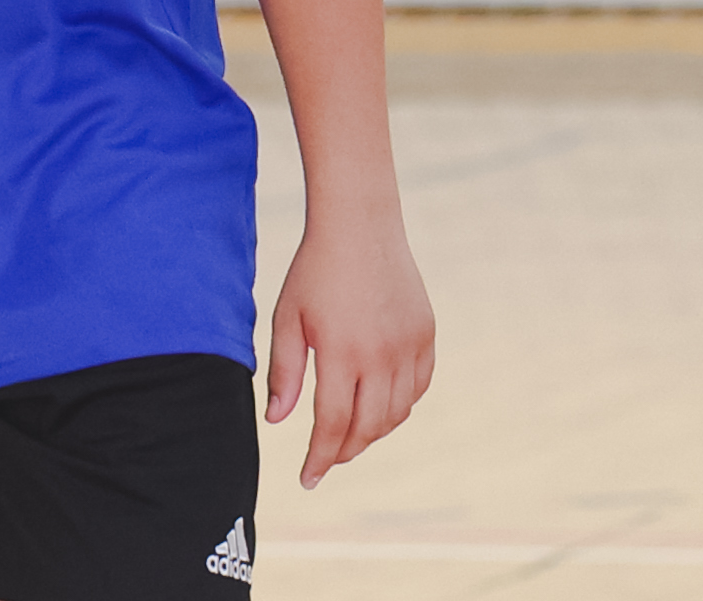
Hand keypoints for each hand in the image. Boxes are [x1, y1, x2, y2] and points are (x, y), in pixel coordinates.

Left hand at [266, 210, 435, 489]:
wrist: (361, 223)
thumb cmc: (315, 270)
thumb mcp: (288, 318)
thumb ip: (284, 373)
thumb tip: (277, 421)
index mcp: (342, 352)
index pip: (334, 426)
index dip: (319, 458)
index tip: (307, 478)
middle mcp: (382, 354)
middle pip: (368, 427)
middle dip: (345, 451)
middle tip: (327, 459)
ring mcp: (410, 344)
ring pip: (397, 412)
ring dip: (373, 431)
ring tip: (351, 433)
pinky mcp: (426, 332)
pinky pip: (419, 386)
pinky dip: (401, 404)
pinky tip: (381, 404)